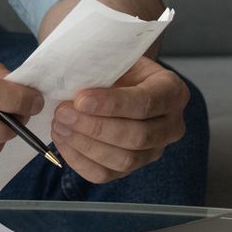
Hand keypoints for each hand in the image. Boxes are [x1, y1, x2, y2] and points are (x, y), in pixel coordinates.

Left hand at [49, 54, 187, 183]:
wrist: (116, 81)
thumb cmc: (116, 67)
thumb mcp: (115, 58)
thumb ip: (101, 68)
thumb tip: (72, 84)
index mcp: (172, 91)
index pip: (146, 103)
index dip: (112, 104)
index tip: (81, 100)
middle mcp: (171, 125)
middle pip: (137, 137)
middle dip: (95, 127)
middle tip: (63, 113)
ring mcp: (154, 151)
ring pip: (123, 160)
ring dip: (85, 144)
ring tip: (60, 125)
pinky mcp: (132, 168)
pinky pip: (105, 174)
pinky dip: (79, 160)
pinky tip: (63, 140)